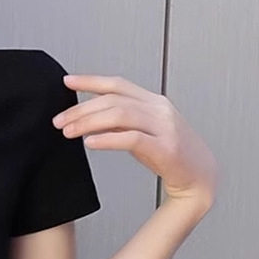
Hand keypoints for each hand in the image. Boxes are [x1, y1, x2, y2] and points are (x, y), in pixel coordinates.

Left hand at [51, 73, 218, 210]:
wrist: (199, 178)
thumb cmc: (169, 155)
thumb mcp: (142, 133)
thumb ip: (121, 123)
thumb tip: (89, 119)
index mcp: (153, 101)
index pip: (118, 84)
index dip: (91, 80)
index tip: (67, 82)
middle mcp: (159, 109)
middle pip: (113, 100)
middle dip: (81, 109)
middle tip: (59, 120)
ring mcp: (164, 127)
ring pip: (120, 115)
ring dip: (89, 122)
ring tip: (68, 131)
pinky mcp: (165, 148)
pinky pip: (132, 139)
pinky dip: (108, 139)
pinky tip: (90, 142)